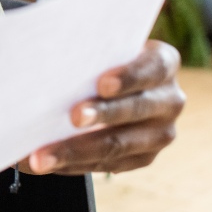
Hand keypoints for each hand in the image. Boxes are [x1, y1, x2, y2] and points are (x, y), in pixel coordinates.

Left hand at [20, 40, 184, 174]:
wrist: (108, 83)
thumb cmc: (97, 57)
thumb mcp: (98, 47)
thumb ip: (84, 51)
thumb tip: (41, 57)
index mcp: (163, 63)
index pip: (152, 68)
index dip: (129, 76)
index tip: (102, 84)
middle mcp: (169, 99)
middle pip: (136, 108)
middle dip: (102, 114)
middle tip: (72, 117)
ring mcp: (160, 133)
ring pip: (119, 145)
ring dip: (77, 150)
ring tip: (43, 156)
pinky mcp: (143, 157)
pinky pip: (108, 164)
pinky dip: (74, 163)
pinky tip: (49, 162)